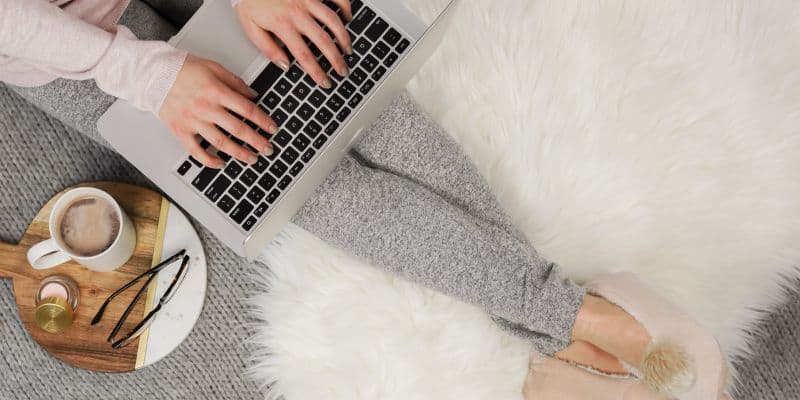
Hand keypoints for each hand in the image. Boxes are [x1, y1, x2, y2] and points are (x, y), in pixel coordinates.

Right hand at [159, 55, 277, 167]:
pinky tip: (221, 164)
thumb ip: (235, 82)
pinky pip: (196, 151)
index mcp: (216, 91)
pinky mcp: (180, 131)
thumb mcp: (213, 67)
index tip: (272, 128)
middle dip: (257, 141)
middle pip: (238, 129)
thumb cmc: (182, 69)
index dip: (263, 121)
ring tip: (252, 159)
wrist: (152, 74)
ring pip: (221, 143)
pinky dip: (209, 160)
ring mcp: (193, 121)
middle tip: (268, 149)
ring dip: (239, 153)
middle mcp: (206, 108)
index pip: (247, 110)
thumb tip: (253, 95)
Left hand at [235, 0, 352, 88]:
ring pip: (333, 20)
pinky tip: (348, 17)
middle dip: (336, 59)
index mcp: (282, 25)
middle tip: (342, 71)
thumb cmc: (249, 1)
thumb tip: (285, 65)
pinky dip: (345, 6)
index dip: (316, 72)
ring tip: (348, 50)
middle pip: (323, 41)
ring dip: (343, 37)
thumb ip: (268, 48)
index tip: (324, 82)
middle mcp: (297, 12)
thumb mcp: (250, 28)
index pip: (304, 55)